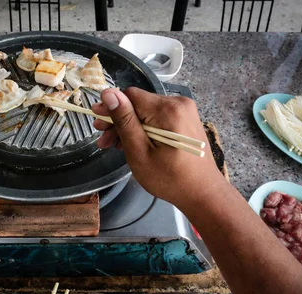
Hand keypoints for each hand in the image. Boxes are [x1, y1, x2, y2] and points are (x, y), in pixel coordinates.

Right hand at [92, 87, 225, 206]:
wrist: (203, 193)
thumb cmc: (169, 178)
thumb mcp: (139, 152)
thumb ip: (124, 121)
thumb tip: (108, 93)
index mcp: (167, 109)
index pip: (130, 95)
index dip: (111, 108)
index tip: (98, 125)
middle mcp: (179, 102)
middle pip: (138, 104)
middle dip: (118, 121)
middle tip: (103, 141)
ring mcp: (185, 111)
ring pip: (147, 112)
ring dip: (129, 127)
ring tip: (113, 146)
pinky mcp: (186, 120)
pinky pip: (158, 118)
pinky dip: (144, 129)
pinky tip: (133, 143)